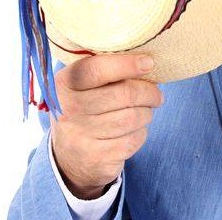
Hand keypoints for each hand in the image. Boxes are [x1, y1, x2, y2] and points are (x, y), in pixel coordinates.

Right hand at [50, 54, 163, 198]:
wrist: (69, 157)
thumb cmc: (86, 109)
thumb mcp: (84, 86)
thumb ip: (107, 70)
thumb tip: (146, 63)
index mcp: (64, 84)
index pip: (96, 70)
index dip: (126, 64)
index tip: (148, 63)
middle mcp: (68, 110)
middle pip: (124, 94)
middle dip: (149, 93)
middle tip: (157, 95)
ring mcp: (80, 136)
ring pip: (133, 117)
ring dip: (146, 113)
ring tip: (145, 112)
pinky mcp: (96, 158)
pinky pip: (133, 139)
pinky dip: (141, 133)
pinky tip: (134, 131)